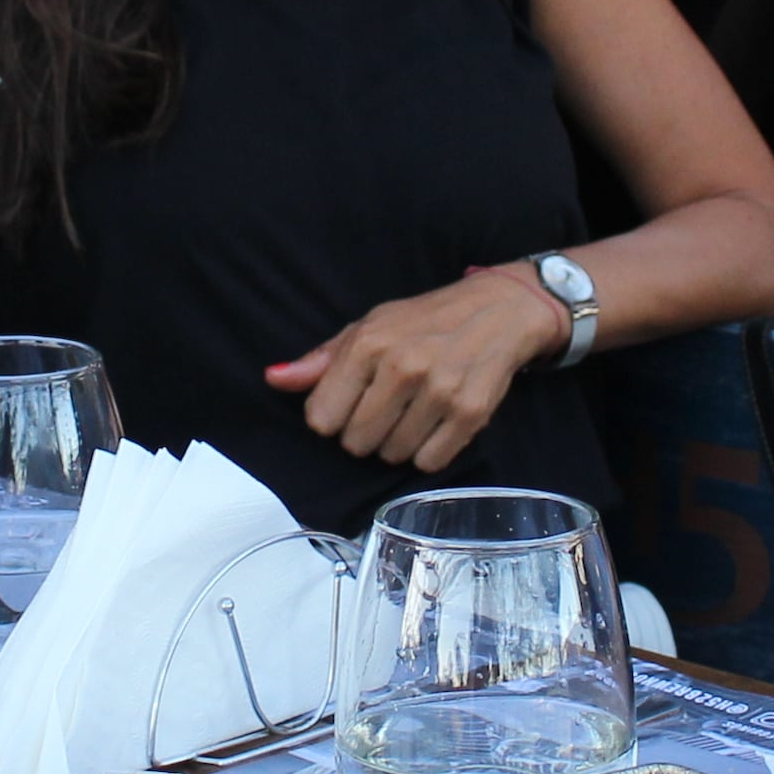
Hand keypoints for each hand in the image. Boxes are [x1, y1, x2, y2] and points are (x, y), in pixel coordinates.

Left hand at [266, 271, 564, 471]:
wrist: (498, 310)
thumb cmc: (424, 321)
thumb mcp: (368, 328)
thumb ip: (320, 360)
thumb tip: (274, 379)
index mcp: (369, 344)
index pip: (321, 419)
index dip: (332, 418)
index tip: (350, 404)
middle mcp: (403, 367)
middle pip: (355, 443)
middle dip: (365, 433)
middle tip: (385, 409)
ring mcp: (439, 391)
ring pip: (392, 455)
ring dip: (397, 444)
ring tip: (413, 412)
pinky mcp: (470, 413)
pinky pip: (429, 462)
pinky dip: (429, 452)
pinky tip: (435, 424)